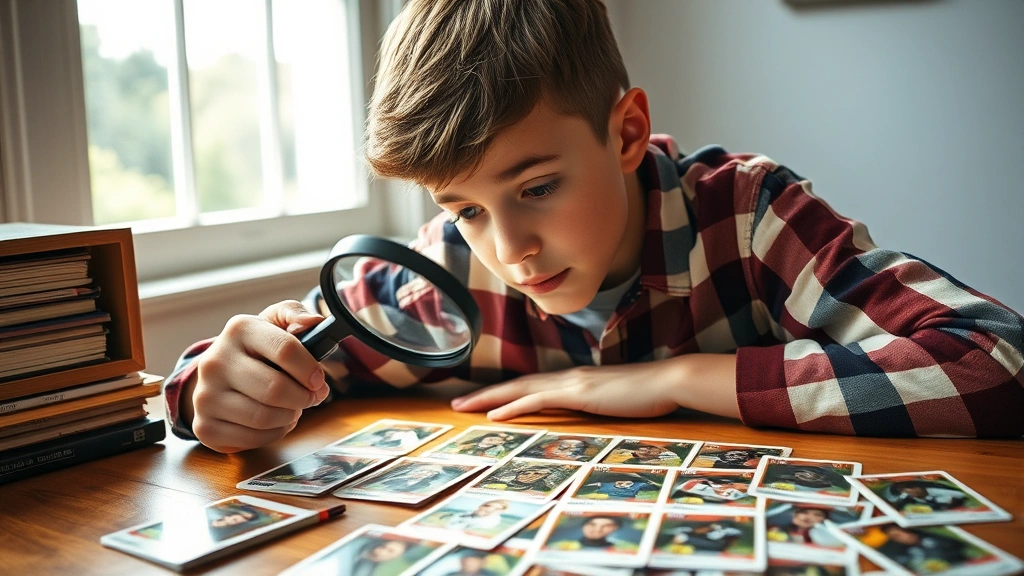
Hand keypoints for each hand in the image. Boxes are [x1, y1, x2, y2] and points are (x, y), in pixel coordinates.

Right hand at [186, 300, 329, 452]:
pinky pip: (253, 438)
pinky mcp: (205, 426)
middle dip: (303, 397)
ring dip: (290, 416)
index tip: (319, 379)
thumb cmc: (258, 348)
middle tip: (310, 397)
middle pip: (275, 389)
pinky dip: (274, 433)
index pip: (286, 350)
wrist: (219, 375)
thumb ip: (297, 315)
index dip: (310, 370)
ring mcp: (205, 396)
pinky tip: (275, 421)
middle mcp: (215, 361)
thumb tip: (313, 322)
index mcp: (239, 329)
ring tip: (292, 407)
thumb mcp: (276, 322)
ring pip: (264, 417)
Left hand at [450, 354, 739, 420]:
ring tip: (464, 406)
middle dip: (485, 394)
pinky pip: (538, 400)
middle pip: (517, 385)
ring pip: (520, 390)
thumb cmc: (648, 392)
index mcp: (575, 381)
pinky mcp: (578, 393)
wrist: (668, 380)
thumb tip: (588, 410)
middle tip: (457, 402)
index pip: (532, 387)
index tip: (483, 401)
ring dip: (489, 398)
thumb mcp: (615, 400)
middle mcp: (567, 378)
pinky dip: (514, 406)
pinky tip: (495, 414)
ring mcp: (571, 384)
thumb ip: (597, 403)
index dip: (506, 393)